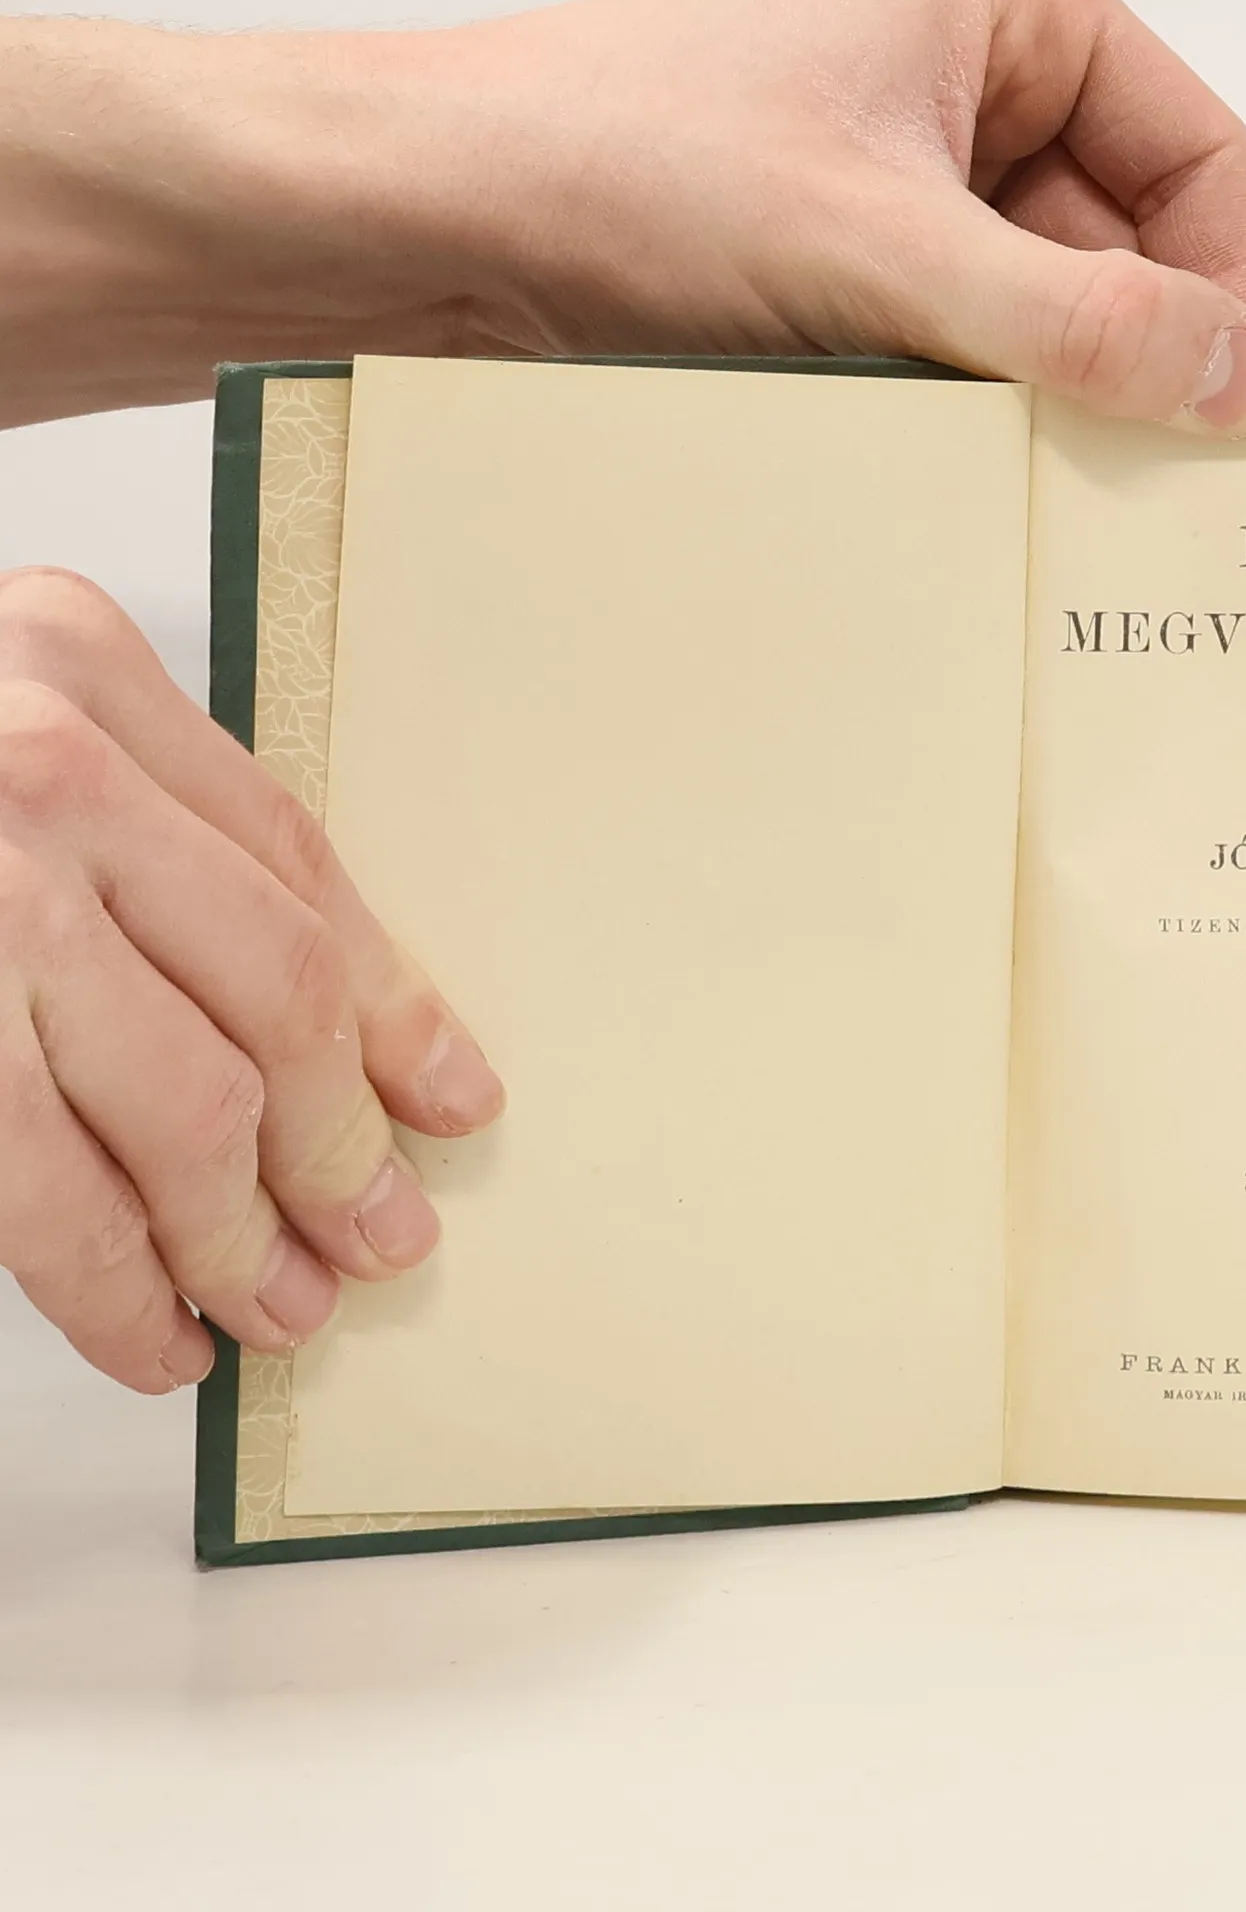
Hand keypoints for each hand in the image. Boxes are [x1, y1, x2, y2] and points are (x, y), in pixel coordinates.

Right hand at [0, 569, 504, 1392]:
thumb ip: (140, 830)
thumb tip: (331, 1031)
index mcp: (74, 664)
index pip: (300, 870)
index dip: (398, 1007)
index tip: (452, 1102)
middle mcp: (28, 764)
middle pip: (276, 996)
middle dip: (339, 1147)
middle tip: (378, 1240)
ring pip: (181, 1106)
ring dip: (243, 1236)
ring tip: (279, 1309)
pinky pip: (32, 1187)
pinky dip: (111, 1283)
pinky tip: (153, 1334)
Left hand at [425, 0, 1245, 433]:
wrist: (431, 226)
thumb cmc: (617, 164)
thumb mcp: (882, 248)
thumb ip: (1077, 320)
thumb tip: (1241, 378)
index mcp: (997, 5)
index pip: (1193, 153)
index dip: (1235, 286)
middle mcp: (955, 81)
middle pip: (1123, 240)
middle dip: (1138, 358)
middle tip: (1162, 486)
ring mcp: (894, 178)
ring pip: (1037, 305)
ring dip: (1046, 397)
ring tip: (1050, 487)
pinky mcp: (837, 264)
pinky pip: (955, 344)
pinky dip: (972, 412)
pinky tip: (966, 475)